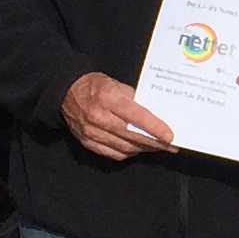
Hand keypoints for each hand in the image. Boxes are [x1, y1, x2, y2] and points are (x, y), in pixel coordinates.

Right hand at [61, 72, 175, 160]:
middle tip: (171, 146)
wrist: (67, 93)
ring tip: (158, 147)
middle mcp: (98, 117)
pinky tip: (139, 148)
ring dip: (144, 149)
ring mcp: (91, 133)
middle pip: (132, 135)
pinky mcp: (88, 143)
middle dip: (155, 143)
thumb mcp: (116, 84)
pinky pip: (114, 153)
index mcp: (107, 98)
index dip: (155, 128)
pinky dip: (129, 152)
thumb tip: (156, 114)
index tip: (170, 136)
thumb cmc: (95, 86)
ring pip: (125, 147)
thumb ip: (135, 99)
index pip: (136, 116)